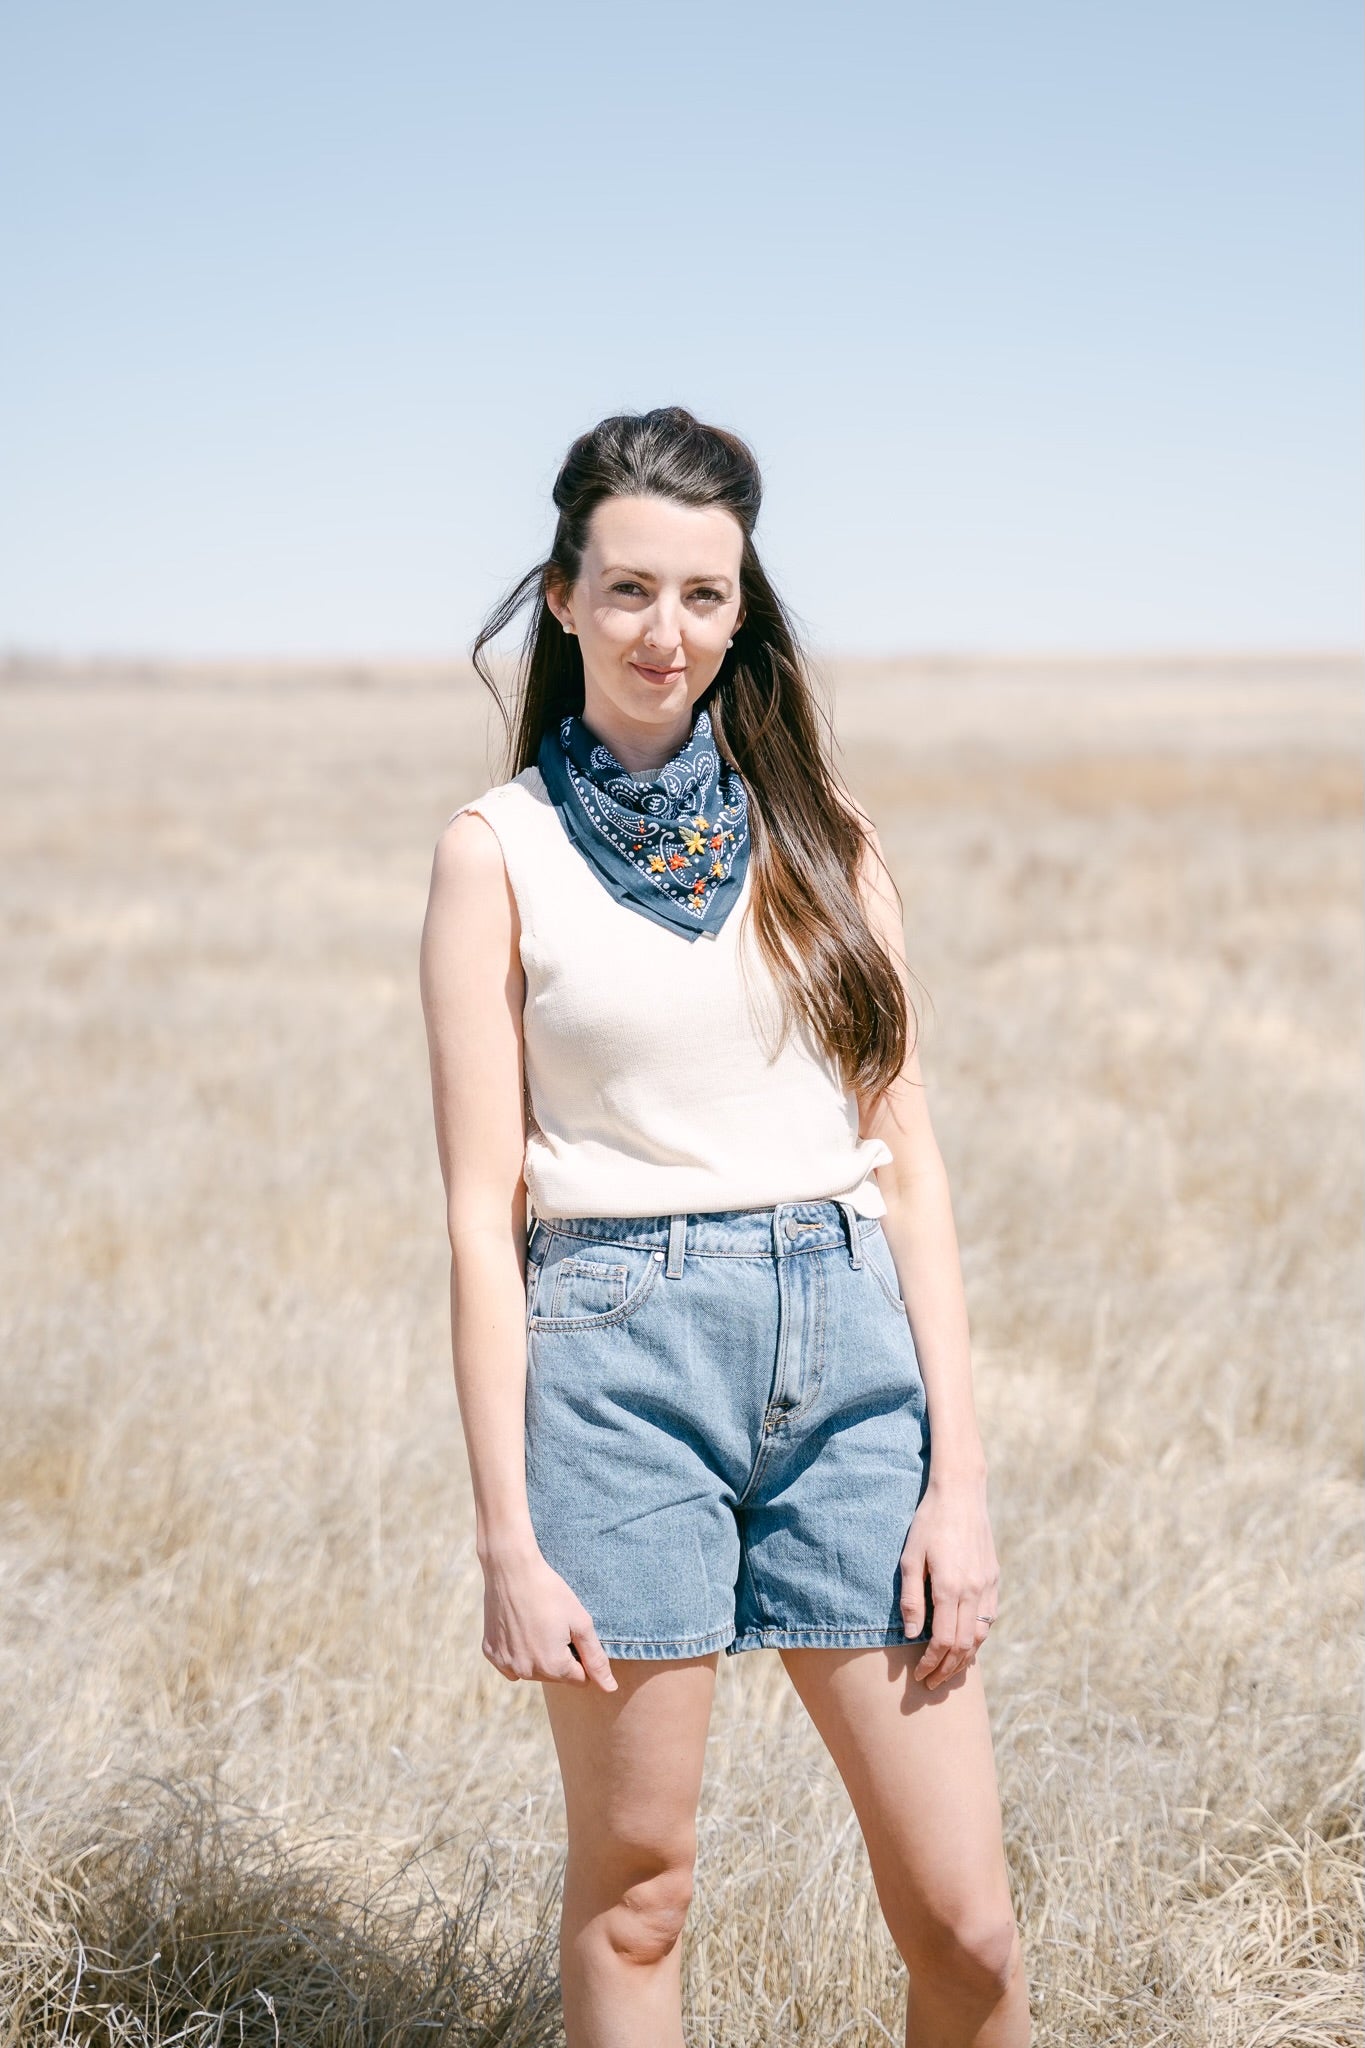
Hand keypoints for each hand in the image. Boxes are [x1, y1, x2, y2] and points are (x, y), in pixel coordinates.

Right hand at [480, 1543, 617, 1691]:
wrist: (511, 1569)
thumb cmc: (550, 1592)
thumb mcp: (581, 1622)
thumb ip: (596, 1659)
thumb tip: (610, 1689)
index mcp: (553, 1667)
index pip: (580, 1678)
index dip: (581, 1655)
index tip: (573, 1631)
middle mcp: (527, 1672)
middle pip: (556, 1676)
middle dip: (560, 1656)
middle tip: (555, 1624)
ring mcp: (506, 1663)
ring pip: (533, 1671)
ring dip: (539, 1655)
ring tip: (538, 1624)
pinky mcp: (490, 1652)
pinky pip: (510, 1664)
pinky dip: (517, 1651)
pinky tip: (520, 1628)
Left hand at [899, 1470, 999, 1689]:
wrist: (961, 1494)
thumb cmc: (928, 1523)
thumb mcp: (910, 1558)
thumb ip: (911, 1598)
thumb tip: (911, 1635)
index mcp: (950, 1588)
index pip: (943, 1641)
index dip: (931, 1663)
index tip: (919, 1675)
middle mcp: (973, 1591)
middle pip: (965, 1645)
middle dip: (948, 1669)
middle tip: (932, 1684)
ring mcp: (987, 1585)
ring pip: (981, 1635)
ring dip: (966, 1659)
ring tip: (948, 1672)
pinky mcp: (994, 1578)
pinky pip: (989, 1618)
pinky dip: (978, 1637)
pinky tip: (966, 1644)